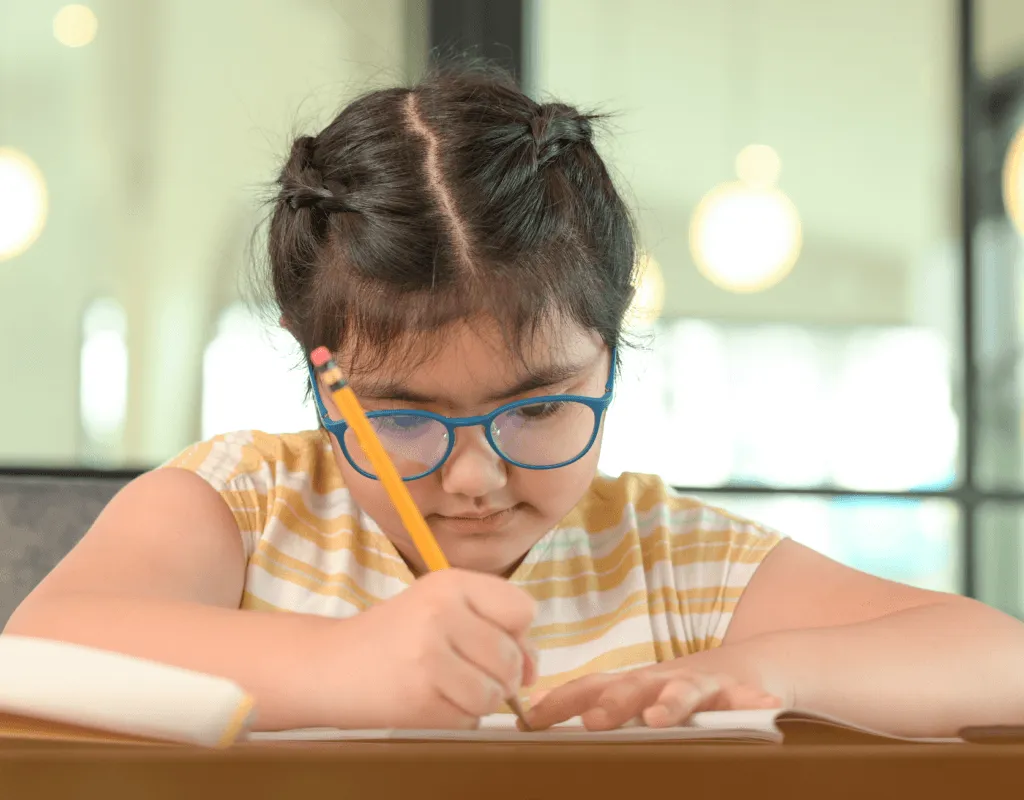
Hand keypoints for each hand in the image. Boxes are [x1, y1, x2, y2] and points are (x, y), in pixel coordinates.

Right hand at [330, 569, 536, 729]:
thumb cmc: (394, 635)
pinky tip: (429, 699)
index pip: (522, 609)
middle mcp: (442, 612)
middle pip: (511, 658)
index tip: (494, 640)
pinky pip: (469, 719)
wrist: (328, 664)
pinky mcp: (418, 697)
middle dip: (498, 674)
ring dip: (478, 699)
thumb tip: (532, 669)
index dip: (516, 633)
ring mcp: (429, 656)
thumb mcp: (442, 609)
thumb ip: (495, 628)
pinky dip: (456, 718)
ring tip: (446, 685)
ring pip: (494, 694)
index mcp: (451, 582)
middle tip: (464, 669)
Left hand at [525, 662, 781, 730]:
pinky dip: (753, 701)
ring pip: (683, 690)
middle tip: (595, 720)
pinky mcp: (735, 690)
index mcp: (630, 684)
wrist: (741, 668)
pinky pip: (745, 697)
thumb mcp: (633, 696)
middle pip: (632, 685)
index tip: (531, 720)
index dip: (560, 702)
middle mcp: (659, 680)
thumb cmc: (672, 691)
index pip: (588, 688)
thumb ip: (592, 702)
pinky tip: (763, 707)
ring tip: (658, 717)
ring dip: (670, 702)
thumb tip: (535, 711)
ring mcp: (698, 683)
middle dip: (612, 701)